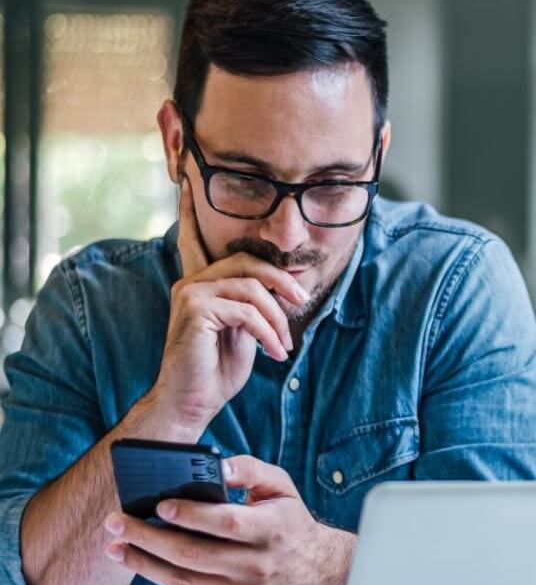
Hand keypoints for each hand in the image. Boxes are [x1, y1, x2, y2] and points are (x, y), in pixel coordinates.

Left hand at [104, 455, 354, 584]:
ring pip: (186, 581)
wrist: (316, 573)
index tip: (160, 505)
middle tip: (118, 523)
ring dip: (145, 564)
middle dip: (148, 538)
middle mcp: (259, 566)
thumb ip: (249, 469)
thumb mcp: (280, 486)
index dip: (192, 515)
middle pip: (195, 554)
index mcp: (272, 530)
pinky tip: (147, 563)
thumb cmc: (290, 523)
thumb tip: (217, 466)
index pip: (227, 523)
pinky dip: (167, 579)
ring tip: (117, 547)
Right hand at [146, 180, 309, 437]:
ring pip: (251, 288)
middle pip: (247, 262)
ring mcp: (190, 293)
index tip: (189, 181)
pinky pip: (246, 311)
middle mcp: (191, 283)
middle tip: (300, 302)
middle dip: (280, 281)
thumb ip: (251, 306)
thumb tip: (280, 290)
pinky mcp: (195, 309)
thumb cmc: (216, 372)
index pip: (196, 241)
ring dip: (276, 318)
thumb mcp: (242, 333)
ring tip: (282, 345)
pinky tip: (273, 352)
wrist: (191, 403)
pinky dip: (267, 332)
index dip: (190, 212)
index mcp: (199, 284)